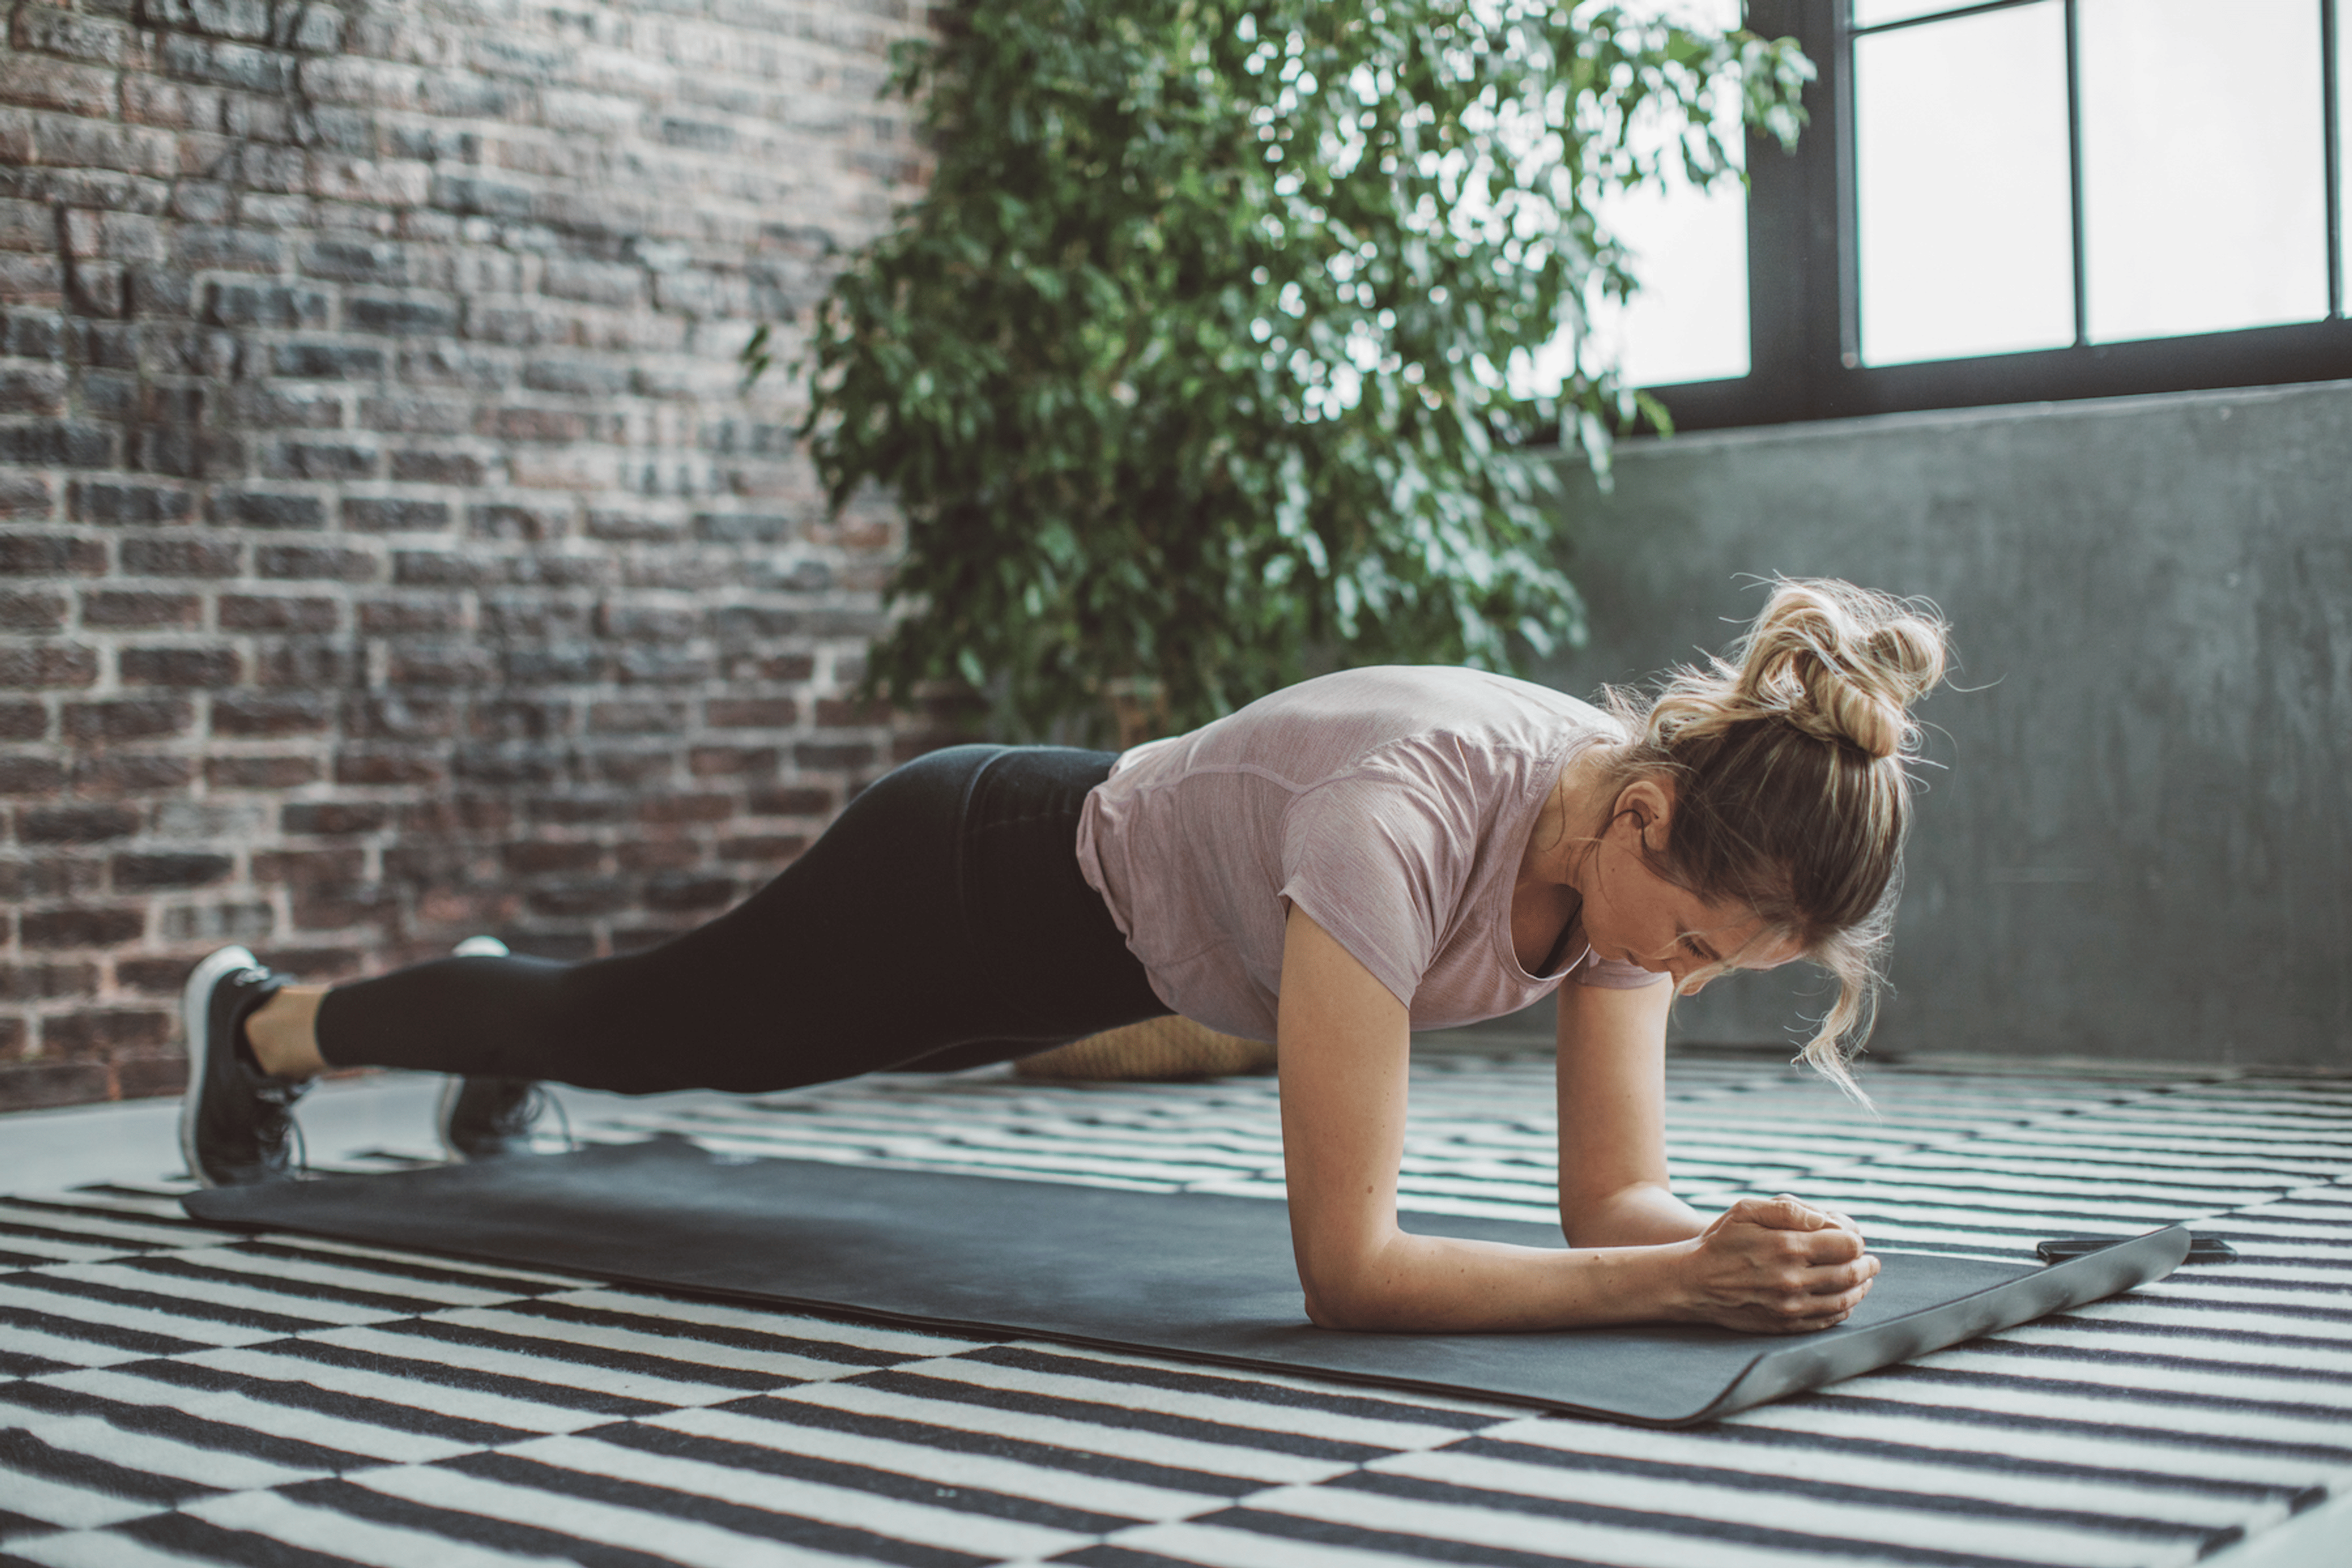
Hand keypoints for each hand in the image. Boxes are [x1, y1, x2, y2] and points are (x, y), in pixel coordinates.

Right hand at [1672, 1194, 1879, 1333]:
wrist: (1692, 1283)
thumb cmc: (1720, 1241)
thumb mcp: (1747, 1210)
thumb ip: (1789, 1209)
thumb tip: (1827, 1220)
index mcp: (1788, 1246)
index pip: (1848, 1245)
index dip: (1856, 1239)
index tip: (1854, 1238)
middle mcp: (1793, 1279)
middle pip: (1851, 1273)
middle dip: (1867, 1266)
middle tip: (1872, 1262)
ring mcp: (1791, 1306)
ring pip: (1845, 1300)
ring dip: (1861, 1288)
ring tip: (1864, 1280)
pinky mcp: (1786, 1325)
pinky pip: (1828, 1320)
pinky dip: (1844, 1309)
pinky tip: (1844, 1299)